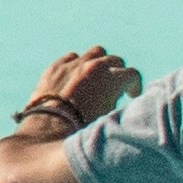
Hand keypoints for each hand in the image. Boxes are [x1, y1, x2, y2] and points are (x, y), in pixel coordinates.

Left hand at [19, 45, 135, 131]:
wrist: (48, 130)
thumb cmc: (82, 129)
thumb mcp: (108, 117)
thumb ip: (116, 101)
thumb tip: (117, 97)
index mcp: (111, 79)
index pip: (132, 74)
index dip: (134, 86)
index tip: (131, 96)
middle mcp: (94, 66)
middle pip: (115, 61)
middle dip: (118, 74)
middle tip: (114, 88)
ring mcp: (74, 64)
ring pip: (96, 52)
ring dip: (100, 62)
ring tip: (96, 77)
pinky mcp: (56, 67)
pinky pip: (72, 57)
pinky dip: (77, 65)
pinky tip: (75, 78)